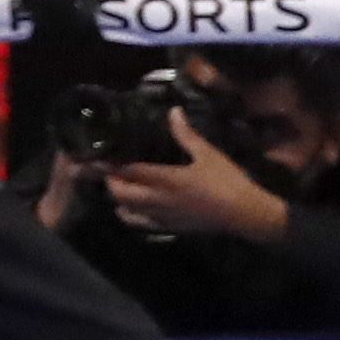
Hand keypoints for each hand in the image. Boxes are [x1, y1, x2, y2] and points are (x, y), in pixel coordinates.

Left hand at [97, 120, 291, 241]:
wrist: (246, 214)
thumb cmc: (228, 182)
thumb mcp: (208, 154)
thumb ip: (186, 134)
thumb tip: (172, 111)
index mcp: (165, 179)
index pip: (128, 171)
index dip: (108, 164)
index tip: (93, 157)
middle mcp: (158, 199)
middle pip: (120, 192)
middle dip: (108, 181)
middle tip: (106, 169)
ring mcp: (161, 216)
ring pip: (125, 210)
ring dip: (116, 198)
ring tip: (116, 185)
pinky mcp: (169, 228)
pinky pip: (140, 224)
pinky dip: (129, 215)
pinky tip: (129, 208)